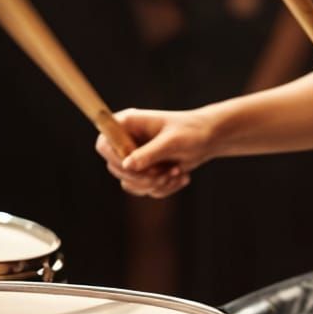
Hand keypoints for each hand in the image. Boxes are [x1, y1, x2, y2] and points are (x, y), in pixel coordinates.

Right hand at [95, 108, 214, 197]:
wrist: (209, 139)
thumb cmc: (191, 132)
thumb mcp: (171, 141)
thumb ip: (150, 153)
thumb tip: (126, 165)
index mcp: (128, 124)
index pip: (104, 143)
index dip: (114, 157)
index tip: (135, 164)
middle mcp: (127, 141)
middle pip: (115, 168)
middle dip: (142, 176)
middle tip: (165, 172)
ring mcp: (135, 157)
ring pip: (130, 183)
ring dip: (155, 183)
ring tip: (177, 171)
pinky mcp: (144, 171)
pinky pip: (144, 190)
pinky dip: (163, 188)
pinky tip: (181, 176)